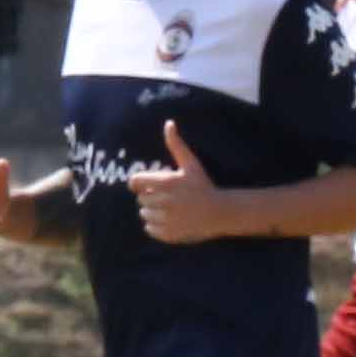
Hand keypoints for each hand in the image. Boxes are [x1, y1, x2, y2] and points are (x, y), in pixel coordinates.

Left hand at [122, 124, 240, 243]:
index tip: (147, 184)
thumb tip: (169, 123)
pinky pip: (149, 228)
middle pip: (141, 198)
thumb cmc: (203, 186)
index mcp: (167, 182)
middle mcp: (165, 201)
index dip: (139, 183)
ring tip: (168, 208)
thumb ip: (176, 144)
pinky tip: (169, 219)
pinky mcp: (168, 233)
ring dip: (152, 211)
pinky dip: (155, 225)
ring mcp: (166, 219)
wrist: (219, 212)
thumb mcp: (191, 164)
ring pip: (144, 214)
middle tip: (166, 196)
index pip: (136, 182)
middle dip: (150, 196)